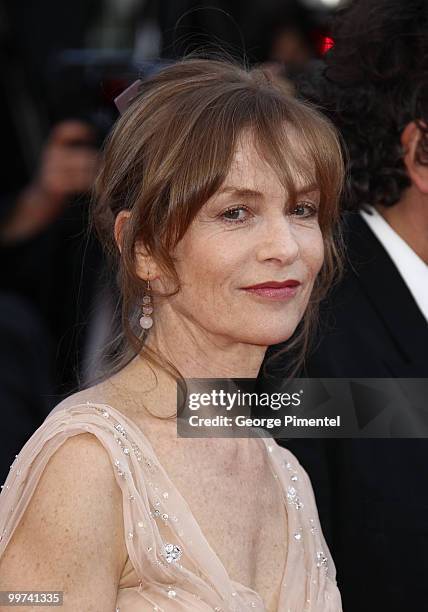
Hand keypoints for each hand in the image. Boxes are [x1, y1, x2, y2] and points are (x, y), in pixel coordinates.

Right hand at [1, 120, 98, 242]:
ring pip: (84, 168)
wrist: (38, 204)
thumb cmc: (56, 185)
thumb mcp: (60, 166)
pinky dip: (93, 186)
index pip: (62, 132)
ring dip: (98, 175)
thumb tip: (101, 157)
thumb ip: (74, 158)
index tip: (91, 134)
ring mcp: (51, 170)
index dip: (77, 130)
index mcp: (52, 148)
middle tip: (108, 170)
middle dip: (98, 163)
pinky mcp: (55, 185)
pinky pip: (80, 182)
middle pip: (83, 155)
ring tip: (105, 182)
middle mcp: (50, 156)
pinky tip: (98, 191)